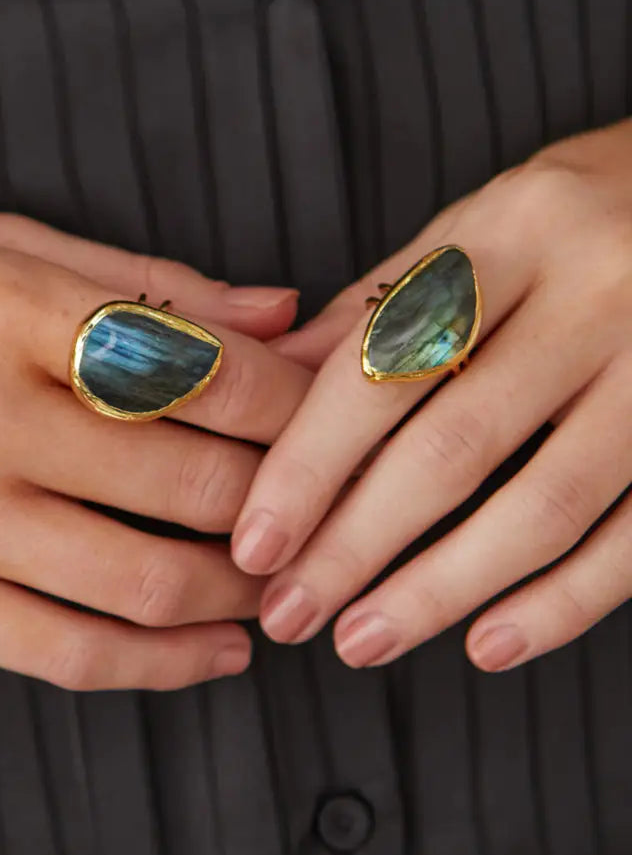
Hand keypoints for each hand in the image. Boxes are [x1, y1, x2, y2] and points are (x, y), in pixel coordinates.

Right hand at [0, 213, 309, 690]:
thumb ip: (133, 277)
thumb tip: (274, 310)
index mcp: (1, 304)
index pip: (203, 368)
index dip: (294, 399)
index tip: (330, 412)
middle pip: (194, 480)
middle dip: (288, 498)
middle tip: (325, 499)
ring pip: (146, 580)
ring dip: (244, 589)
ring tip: (282, 575)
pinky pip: (65, 654)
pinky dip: (163, 666)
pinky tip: (217, 651)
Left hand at [232, 118, 631, 672]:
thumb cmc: (579, 213)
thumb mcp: (477, 225)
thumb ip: (378, 303)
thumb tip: (273, 381)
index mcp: (513, 231)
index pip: (385, 364)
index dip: (309, 464)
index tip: (257, 540)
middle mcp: (596, 295)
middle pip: (454, 446)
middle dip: (356, 546)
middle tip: (291, 611)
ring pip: (544, 505)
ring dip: (441, 590)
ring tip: (364, 639)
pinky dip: (563, 603)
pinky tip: (488, 642)